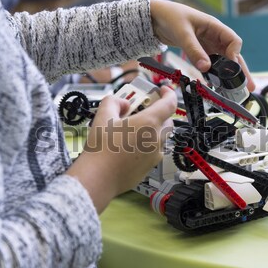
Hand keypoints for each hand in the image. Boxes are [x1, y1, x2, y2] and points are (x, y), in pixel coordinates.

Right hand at [66, 86, 176, 212]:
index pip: (170, 103)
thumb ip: (114, 101)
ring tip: (132, 129)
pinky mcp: (149, 168)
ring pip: (160, 137)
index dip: (169, 93)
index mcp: (149, 123)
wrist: (97, 178)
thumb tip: (122, 104)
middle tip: (141, 110)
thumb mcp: (102, 115)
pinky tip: (129, 146)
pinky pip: (154, 152)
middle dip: (158, 113)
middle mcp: (156, 139)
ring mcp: (155, 155)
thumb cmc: (101, 149)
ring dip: (152, 130)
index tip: (163, 90)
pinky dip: (147, 145)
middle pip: (167, 121)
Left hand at [150, 0, 254, 90]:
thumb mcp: (183, 34)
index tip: (231, 69)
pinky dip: (214, 75)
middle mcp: (214, 36)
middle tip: (248, 86)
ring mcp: (207, 45)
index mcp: (214, 27)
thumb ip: (194, 51)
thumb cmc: (170, 17)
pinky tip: (218, 86)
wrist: (155, 17)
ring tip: (236, 91)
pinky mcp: (199, 52)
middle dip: (240, 71)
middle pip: (232, 55)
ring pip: (222, 62)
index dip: (234, 55)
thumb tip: (206, 68)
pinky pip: (210, 65)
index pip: (233, 41)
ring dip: (229, 76)